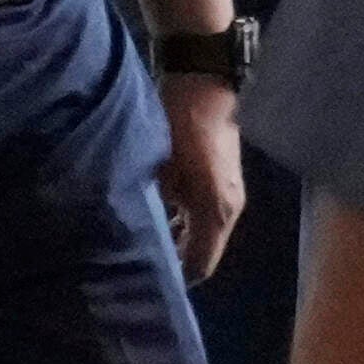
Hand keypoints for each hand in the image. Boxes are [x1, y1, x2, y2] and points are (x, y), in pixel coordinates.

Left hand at [156, 75, 248, 275]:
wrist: (203, 79)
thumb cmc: (181, 125)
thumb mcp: (161, 171)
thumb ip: (155, 210)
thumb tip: (139, 240)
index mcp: (218, 212)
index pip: (199, 266)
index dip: (174, 279)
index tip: (143, 284)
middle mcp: (229, 209)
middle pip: (201, 251)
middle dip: (172, 260)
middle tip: (134, 264)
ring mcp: (228, 192)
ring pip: (200, 232)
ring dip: (175, 238)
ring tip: (139, 240)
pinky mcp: (220, 178)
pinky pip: (200, 212)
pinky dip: (180, 220)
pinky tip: (155, 214)